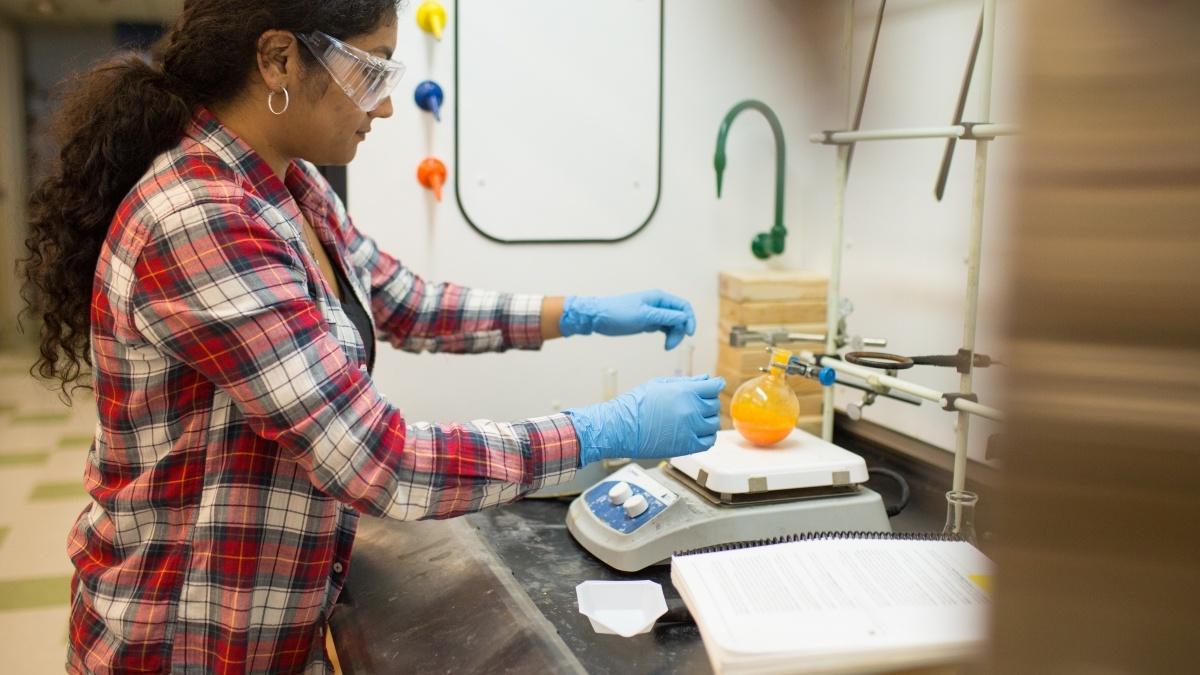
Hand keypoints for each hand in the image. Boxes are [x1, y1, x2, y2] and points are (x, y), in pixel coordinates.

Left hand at [559, 290, 696, 349]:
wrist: (597, 317)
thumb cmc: (618, 314)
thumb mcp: (644, 316)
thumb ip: (665, 317)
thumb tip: (685, 317)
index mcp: (659, 298)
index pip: (684, 307)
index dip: (690, 320)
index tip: (689, 334)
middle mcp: (659, 304)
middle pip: (680, 317)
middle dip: (679, 331)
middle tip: (669, 346)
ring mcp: (654, 313)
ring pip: (673, 324)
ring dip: (674, 335)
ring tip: (666, 347)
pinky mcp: (648, 321)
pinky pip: (664, 328)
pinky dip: (667, 336)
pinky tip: (664, 344)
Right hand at [565, 375, 724, 465]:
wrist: (621, 427)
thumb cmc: (636, 404)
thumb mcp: (660, 384)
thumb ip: (687, 382)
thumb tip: (706, 379)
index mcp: (686, 391)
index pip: (714, 386)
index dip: (715, 385)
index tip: (713, 386)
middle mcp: (692, 410)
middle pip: (715, 405)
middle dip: (708, 402)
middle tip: (696, 403)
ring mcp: (691, 429)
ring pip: (714, 424)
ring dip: (708, 420)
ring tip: (694, 419)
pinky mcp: (687, 446)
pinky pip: (709, 441)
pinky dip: (707, 436)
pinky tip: (696, 432)